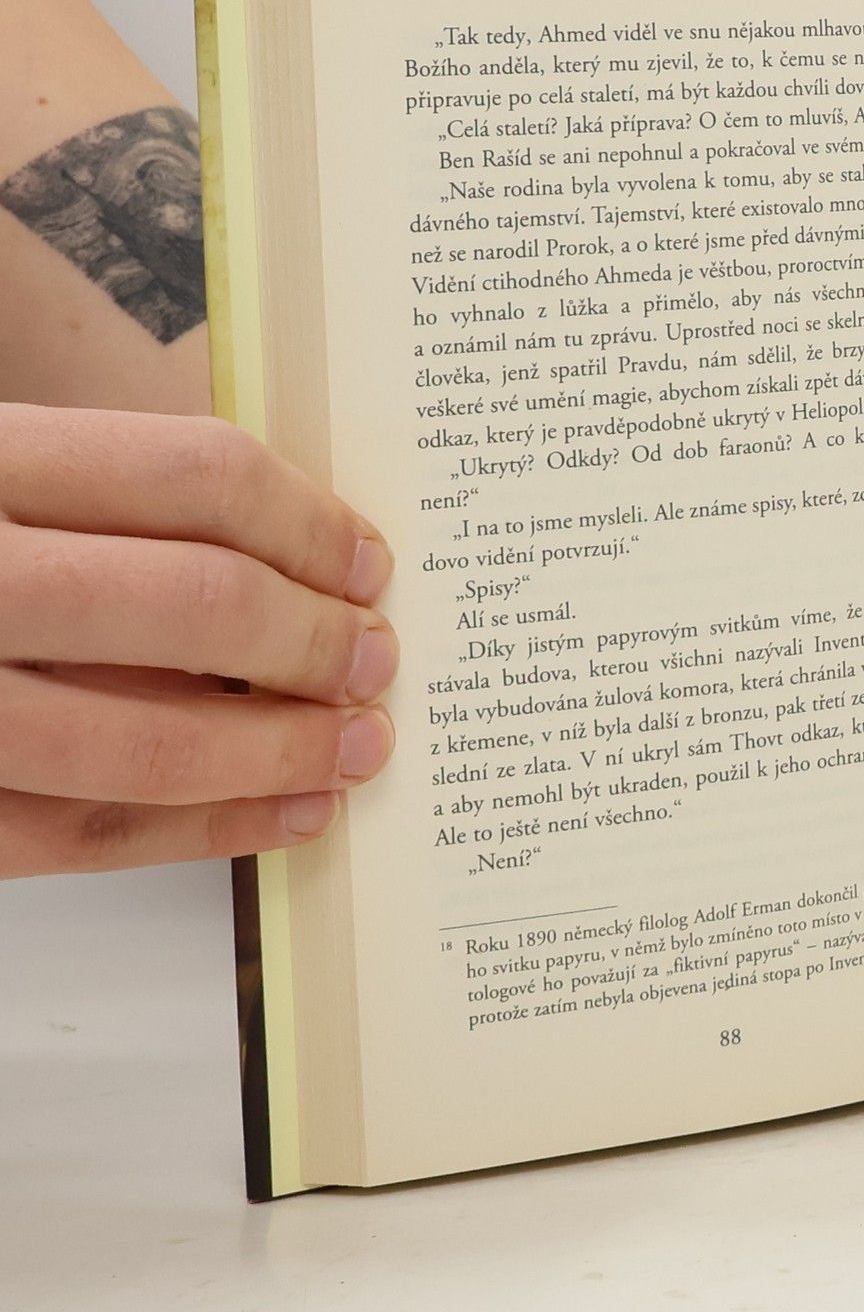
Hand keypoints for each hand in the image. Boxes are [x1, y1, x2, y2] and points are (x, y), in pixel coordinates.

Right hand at [0, 405, 397, 876]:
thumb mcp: (2, 475)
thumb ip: (113, 504)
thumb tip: (304, 564)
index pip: (194, 473)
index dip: (310, 523)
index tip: (371, 566)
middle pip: (193, 603)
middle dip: (314, 641)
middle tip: (377, 662)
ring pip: (146, 738)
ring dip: (280, 750)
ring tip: (356, 748)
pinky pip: (85, 838)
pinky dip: (207, 831)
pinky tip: (284, 816)